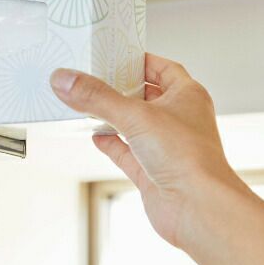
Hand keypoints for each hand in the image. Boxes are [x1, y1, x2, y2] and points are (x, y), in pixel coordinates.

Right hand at [50, 54, 245, 249]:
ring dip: (112, 115)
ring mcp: (164, 146)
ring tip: (87, 104)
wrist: (197, 208)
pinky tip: (96, 137)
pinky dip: (110, 143)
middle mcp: (178, 120)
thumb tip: (66, 79)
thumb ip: (96, 97)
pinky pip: (126, 151)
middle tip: (93, 78)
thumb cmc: (189, 159)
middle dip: (120, 88)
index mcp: (187, 97)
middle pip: (144, 95)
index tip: (115, 55)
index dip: (139, 60)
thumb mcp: (134, 116)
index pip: (162, 68)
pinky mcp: (151, 170)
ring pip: (133, 123)